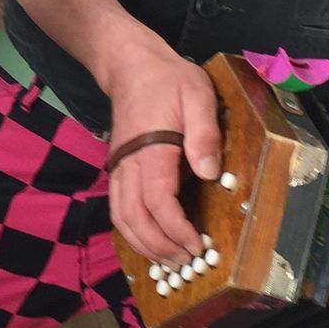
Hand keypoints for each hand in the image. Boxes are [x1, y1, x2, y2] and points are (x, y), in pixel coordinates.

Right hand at [102, 30, 220, 267]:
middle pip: (135, 219)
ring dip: (143, 245)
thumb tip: (210, 173)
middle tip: (186, 262)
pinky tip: (149, 241)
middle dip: (160, 247)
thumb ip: (204, 132)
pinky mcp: (118, 169)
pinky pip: (118, 209)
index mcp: (151, 150)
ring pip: (122, 218)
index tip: (197, 245)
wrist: (129, 64)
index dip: (176, 230)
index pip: (158, 203)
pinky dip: (131, 232)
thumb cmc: (168, 79)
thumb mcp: (197, 94)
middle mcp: (129, 165)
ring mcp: (120, 168)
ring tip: (169, 260)